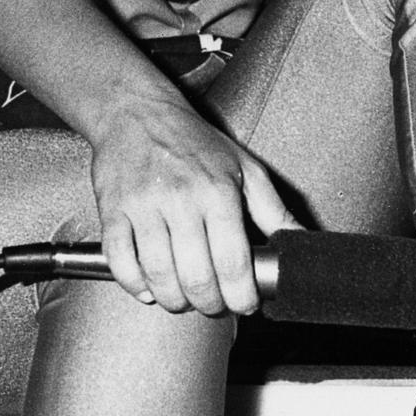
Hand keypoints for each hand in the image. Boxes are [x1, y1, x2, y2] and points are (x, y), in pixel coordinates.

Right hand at [89, 93, 297, 314]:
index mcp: (218, 191)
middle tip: (215, 304)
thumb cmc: (193, 141)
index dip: (242, 296)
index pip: (234, 262)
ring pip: (159, 275)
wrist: (136, 111)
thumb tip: (302, 243)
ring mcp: (144, 206)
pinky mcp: (113, 209)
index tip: (245, 303)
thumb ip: (275, 211)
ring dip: (174, 300)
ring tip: (183, 298)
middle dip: (210, 304)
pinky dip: (134, 285)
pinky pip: (120, 261)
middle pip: (197, 277)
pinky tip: (148, 286)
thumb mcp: (245, 168)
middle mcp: (181, 199)